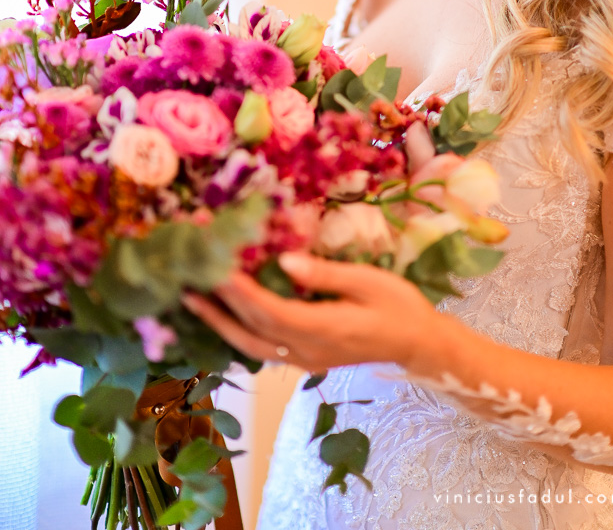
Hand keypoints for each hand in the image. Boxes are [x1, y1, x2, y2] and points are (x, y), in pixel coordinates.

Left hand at [183, 252, 441, 371]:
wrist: (419, 344)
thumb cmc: (399, 305)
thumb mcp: (369, 281)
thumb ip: (325, 274)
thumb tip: (284, 259)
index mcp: (324, 329)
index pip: (270, 311)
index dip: (239, 291)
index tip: (214, 266)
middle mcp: (307, 351)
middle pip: (251, 331)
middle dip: (217, 305)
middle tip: (187, 279)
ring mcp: (304, 360)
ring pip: (251, 347)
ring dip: (219, 323)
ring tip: (191, 299)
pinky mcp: (306, 359)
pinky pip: (262, 349)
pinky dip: (237, 333)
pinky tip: (222, 317)